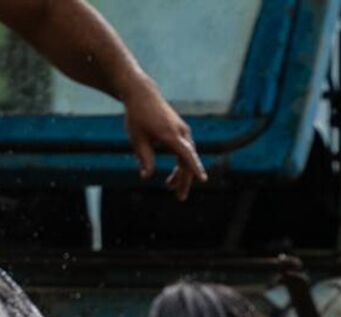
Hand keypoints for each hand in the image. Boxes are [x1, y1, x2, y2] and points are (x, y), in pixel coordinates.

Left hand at [121, 78, 205, 199]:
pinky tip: (173, 175)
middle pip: (188, 160)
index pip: (186, 154)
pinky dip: (181, 164)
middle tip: (180, 198)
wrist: (142, 94)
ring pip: (187, 157)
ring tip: (170, 186)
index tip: (203, 180)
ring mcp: (183, 131)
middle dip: (184, 180)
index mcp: (170, 134)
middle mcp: (181, 132)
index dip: (195, 168)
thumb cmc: (137, 116)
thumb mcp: (137, 139)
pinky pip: (185, 151)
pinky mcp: (181, 131)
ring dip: (181, 174)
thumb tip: (146, 177)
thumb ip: (145, 158)